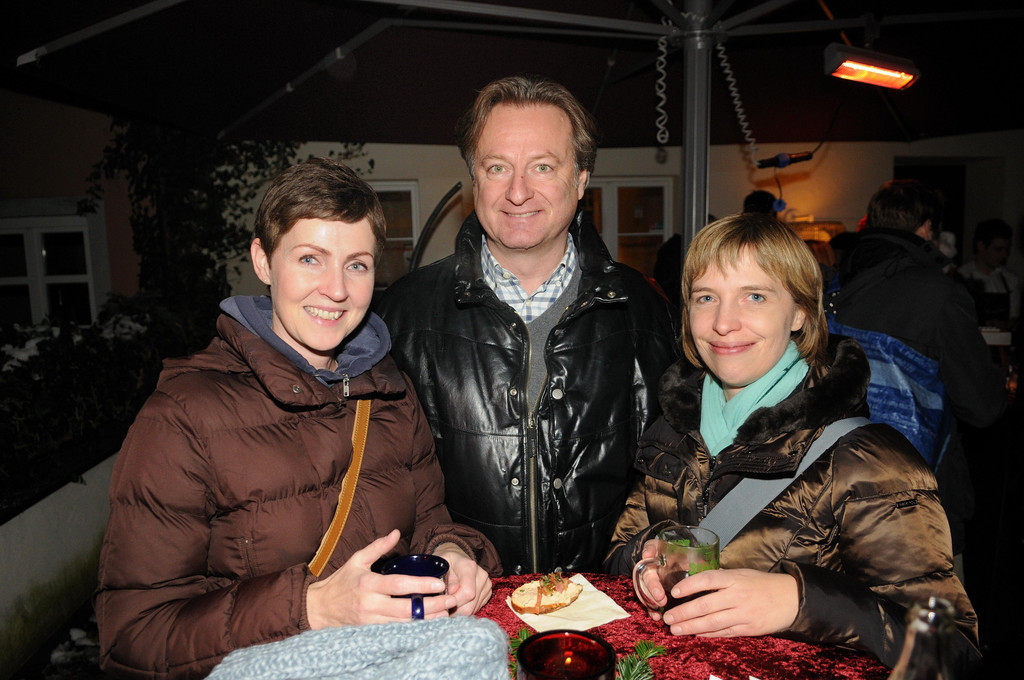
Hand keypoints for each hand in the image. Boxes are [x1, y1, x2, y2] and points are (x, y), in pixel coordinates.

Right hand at [306, 529, 455, 627]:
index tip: (439, 583)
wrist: (319, 609)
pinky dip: (415, 628)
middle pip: (407, 609)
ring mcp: (371, 622)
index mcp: (368, 583)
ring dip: (428, 620)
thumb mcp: (357, 560)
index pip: (398, 585)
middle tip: (451, 600)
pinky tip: (430, 624)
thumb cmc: (341, 582)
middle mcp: (371, 604)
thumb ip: (378, 547)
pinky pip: (398, 632)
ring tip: (447, 613)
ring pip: (405, 624)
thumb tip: (396, 533)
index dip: (420, 585)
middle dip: (432, 606)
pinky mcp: (372, 633)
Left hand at [433, 543, 491, 614]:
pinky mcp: (487, 592)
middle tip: (444, 606)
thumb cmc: (445, 563)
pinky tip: (458, 602)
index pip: (467, 592)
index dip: (454, 601)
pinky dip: (464, 609)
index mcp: (469, 567)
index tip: (443, 602)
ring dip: (458, 611)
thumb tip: (452, 591)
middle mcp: (481, 575)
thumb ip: (445, 578)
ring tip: (449, 603)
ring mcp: (486, 585)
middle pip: (470, 605)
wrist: (456, 560)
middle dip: (454, 609)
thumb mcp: (440, 566)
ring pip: (472, 610)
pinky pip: (475, 609)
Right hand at [635, 539, 668, 621]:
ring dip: (652, 607)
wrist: (666, 554)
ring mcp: (651, 587)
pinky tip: (657, 618)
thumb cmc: (661, 550)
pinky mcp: (656, 594)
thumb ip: (651, 548)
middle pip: (646, 591)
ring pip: (647, 599)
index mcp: (646, 568)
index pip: (647, 578)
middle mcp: (647, 579)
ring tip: (659, 616)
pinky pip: (652, 604)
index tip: (660, 595)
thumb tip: (647, 554)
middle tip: (662, 603)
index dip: (653, 587)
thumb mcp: (656, 546)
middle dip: (653, 599)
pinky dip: (653, 611)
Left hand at [660, 568, 798, 637]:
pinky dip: (708, 634)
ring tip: (675, 629)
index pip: (708, 579)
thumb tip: (697, 577)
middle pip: (705, 605)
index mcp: (735, 579)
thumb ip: (721, 577)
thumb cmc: (762, 583)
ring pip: (712, 623)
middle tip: (667, 618)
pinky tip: (695, 633)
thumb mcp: (742, 573)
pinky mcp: (749, 629)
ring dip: (691, 627)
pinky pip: (724, 632)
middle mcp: (738, 596)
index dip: (689, 586)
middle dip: (683, 613)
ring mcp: (743, 614)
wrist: (791, 598)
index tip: (674, 592)